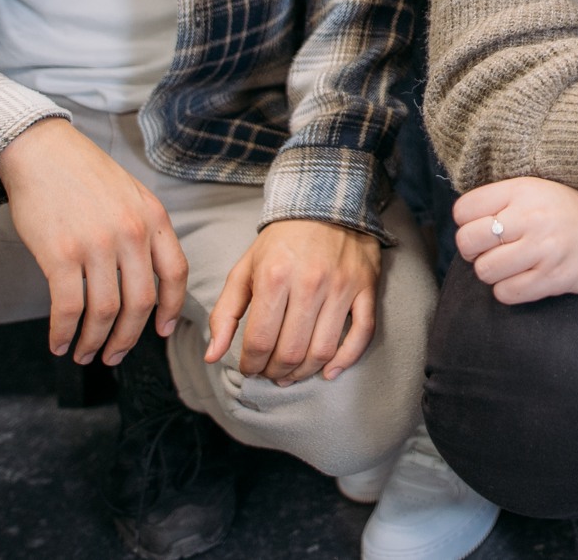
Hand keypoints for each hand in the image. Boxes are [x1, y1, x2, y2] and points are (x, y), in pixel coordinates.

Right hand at [0, 119, 187, 366]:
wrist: (40, 150)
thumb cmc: (83, 174)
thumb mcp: (131, 194)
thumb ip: (144, 230)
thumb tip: (147, 275)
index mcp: (153, 218)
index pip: (176, 274)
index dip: (170, 309)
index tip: (161, 331)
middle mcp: (131, 232)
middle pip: (140, 303)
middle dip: (128, 338)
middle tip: (115, 356)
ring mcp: (96, 244)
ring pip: (104, 312)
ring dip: (94, 342)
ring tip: (84, 355)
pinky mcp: (60, 254)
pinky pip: (68, 308)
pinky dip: (64, 333)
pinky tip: (58, 343)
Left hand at [204, 218, 381, 385]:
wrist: (325, 202)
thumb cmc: (281, 242)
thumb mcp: (245, 270)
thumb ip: (225, 313)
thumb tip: (211, 356)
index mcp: (275, 277)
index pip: (260, 341)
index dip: (251, 364)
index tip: (248, 368)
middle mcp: (310, 283)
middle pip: (291, 351)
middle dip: (275, 372)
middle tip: (269, 373)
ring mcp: (342, 286)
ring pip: (323, 350)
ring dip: (304, 373)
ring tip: (291, 374)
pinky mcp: (366, 287)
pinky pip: (362, 334)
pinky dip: (346, 361)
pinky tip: (328, 372)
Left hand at [452, 177, 577, 303]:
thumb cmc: (573, 212)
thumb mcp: (539, 190)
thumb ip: (503, 200)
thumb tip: (463, 223)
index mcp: (523, 190)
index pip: (464, 210)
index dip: (466, 223)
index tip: (483, 227)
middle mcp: (531, 217)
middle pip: (468, 241)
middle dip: (474, 252)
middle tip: (492, 251)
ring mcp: (544, 249)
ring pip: (485, 271)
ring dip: (493, 274)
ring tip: (511, 266)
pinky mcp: (554, 277)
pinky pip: (507, 293)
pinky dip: (509, 291)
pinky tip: (524, 280)